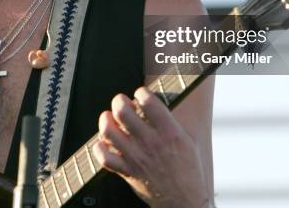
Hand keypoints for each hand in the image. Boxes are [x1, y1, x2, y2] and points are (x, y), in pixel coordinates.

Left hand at [92, 87, 210, 207]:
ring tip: (110, 118)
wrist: (184, 201)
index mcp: (169, 132)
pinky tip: (105, 142)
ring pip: (109, 131)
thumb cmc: (188, 169)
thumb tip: (153, 103)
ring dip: (106, 120)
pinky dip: (99, 147)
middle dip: (119, 101)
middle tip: (122, 104)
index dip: (140, 92)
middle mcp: (151, 142)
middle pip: (122, 111)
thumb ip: (170, 121)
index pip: (148, 101)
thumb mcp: (187, 139)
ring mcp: (137, 157)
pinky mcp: (128, 171)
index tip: (140, 94)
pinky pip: (104, 157)